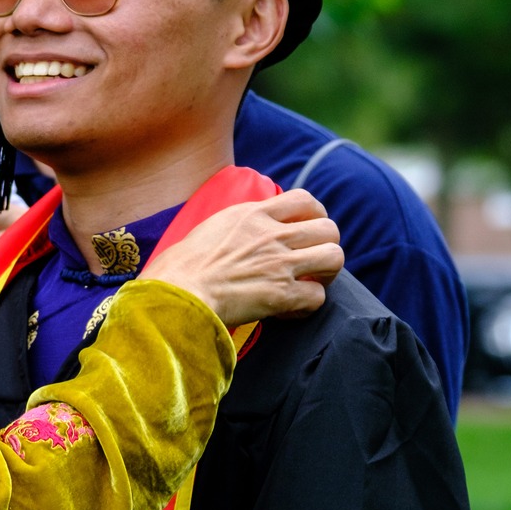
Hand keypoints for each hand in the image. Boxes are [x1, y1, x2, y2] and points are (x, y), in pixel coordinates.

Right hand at [142, 190, 343, 326]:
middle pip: (329, 229)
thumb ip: (238, 225)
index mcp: (253, 215)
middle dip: (325, 245)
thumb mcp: (210, 228)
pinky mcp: (282, 295)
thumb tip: (245, 232)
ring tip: (310, 282)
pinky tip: (290, 309)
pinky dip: (307, 305)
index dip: (315, 215)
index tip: (306, 229)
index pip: (304, 200)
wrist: (176, 293)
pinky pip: (318, 296)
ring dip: (326, 273)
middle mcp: (272, 235)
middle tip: (311, 261)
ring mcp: (280, 265)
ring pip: (334, 258)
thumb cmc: (179, 266)